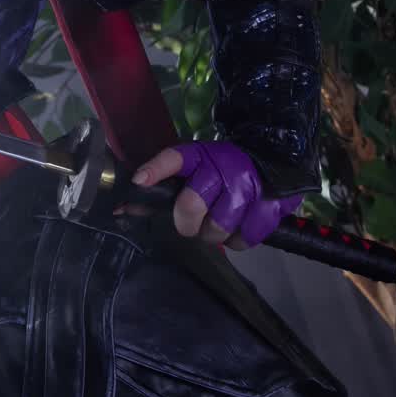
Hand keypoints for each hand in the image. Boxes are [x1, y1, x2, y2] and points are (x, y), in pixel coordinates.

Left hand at [129, 140, 295, 249]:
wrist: (273, 158)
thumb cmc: (222, 171)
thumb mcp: (193, 172)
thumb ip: (160, 191)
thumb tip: (121, 211)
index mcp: (197, 156)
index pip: (172, 158)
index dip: (155, 169)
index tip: (138, 181)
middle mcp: (221, 167)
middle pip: (191, 204)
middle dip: (186, 223)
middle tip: (190, 225)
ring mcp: (247, 185)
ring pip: (219, 226)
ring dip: (214, 234)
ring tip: (217, 225)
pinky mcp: (270, 204)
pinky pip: (246, 237)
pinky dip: (239, 240)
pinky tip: (239, 228)